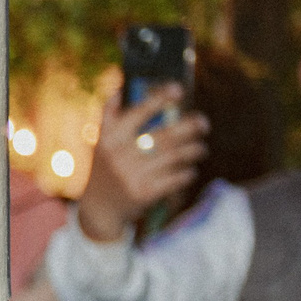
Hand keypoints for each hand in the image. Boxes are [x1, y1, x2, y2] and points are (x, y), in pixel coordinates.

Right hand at [75, 85, 208, 243]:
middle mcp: (120, 155)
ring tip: (200, 148)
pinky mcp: (144, 194)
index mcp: (109, 138)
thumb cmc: (105, 170)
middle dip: (189, 127)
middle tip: (203, 123)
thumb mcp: (100, 144)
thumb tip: (119, 89)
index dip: (159, 99)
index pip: (138, 112)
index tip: (178, 89)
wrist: (97, 211)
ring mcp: (132, 175)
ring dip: (192, 150)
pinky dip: (186, 173)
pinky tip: (190, 170)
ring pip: (173, 156)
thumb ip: (109, 118)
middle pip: (164, 135)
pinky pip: (174, 179)